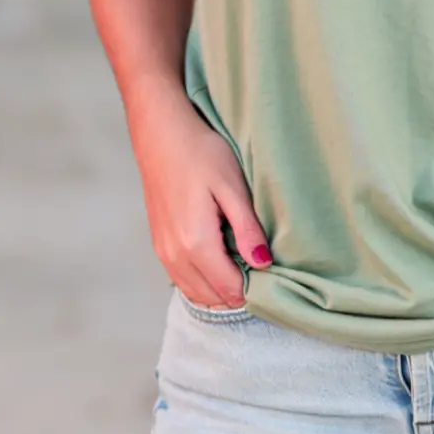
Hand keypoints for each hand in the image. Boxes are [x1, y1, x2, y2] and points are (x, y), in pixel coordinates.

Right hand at [129, 86, 271, 309]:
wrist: (162, 135)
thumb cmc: (202, 154)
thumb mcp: (233, 187)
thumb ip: (247, 229)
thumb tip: (263, 265)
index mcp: (195, 243)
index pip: (230, 289)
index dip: (255, 290)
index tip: (274, 277)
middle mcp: (175, 255)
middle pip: (212, 297)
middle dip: (239, 293)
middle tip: (263, 272)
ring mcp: (163, 252)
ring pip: (195, 293)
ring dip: (220, 290)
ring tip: (245, 266)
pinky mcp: (159, 245)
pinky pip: (182, 279)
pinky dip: (203, 281)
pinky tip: (221, 261)